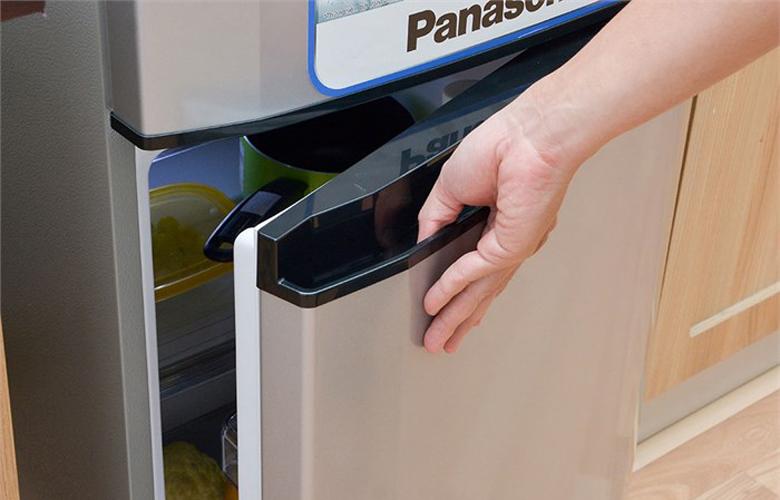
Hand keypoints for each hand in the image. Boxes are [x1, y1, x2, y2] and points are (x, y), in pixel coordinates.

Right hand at [417, 97, 577, 353]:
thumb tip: (424, 243)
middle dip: (457, 319)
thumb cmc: (502, 147)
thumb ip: (435, 219)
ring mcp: (512, 247)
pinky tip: (434, 302)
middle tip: (441, 343)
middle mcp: (508, 243)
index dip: (458, 292)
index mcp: (499, 228)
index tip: (442, 310)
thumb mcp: (451, 188)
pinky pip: (474, 270)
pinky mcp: (511, 245)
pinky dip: (452, 286)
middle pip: (479, 290)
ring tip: (438, 340)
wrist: (530, 133)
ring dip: (454, 316)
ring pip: (478, 290)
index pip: (476, 269)